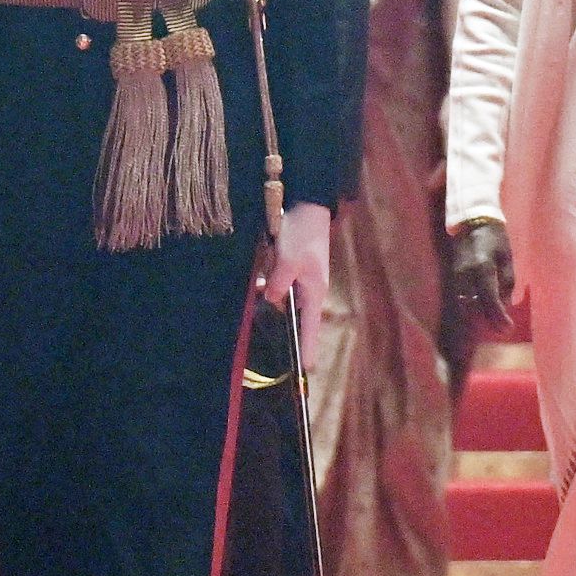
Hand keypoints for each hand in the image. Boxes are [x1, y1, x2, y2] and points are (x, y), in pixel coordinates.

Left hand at [263, 199, 330, 365]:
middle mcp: (309, 289)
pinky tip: (261, 269)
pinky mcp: (291, 267)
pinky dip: (268, 279)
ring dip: (270, 290)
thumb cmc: (302, 234)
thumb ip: (278, 283)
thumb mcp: (288, 260)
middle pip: (293, 313)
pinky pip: (277, 282)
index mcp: (314, 291)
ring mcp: (301, 278)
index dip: (307, 348)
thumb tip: (270, 299)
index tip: (305, 370)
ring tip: (264, 274)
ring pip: (281, 295)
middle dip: (279, 316)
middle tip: (272, 322)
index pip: (310, 328)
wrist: (308, 206)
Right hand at [449, 218, 516, 331]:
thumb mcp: (506, 258)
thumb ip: (506, 282)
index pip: (489, 299)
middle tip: (502, 330)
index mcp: (483, 267)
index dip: (498, 317)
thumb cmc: (495, 238)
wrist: (472, 221)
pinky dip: (470, 311)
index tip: (508, 328)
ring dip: (478, 319)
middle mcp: (466, 274)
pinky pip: (460, 300)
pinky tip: (480, 316)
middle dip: (488, 323)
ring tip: (493, 326)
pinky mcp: (453, 278)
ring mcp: (456, 276)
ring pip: (465, 307)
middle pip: (474, 308)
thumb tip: (505, 306)